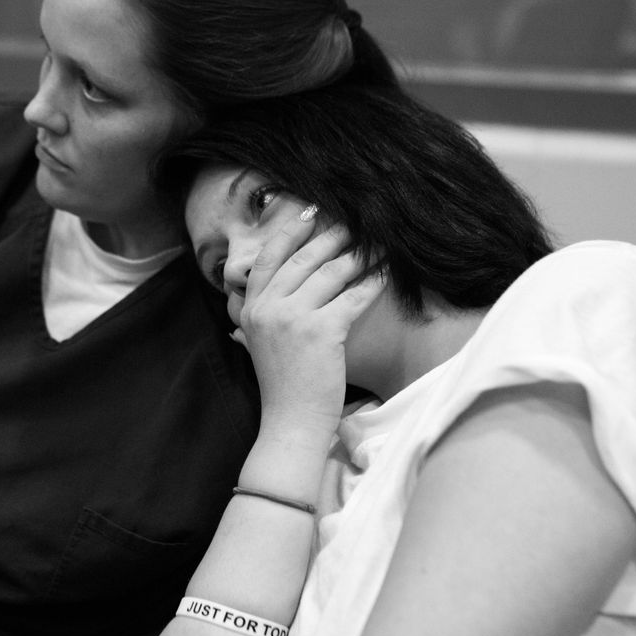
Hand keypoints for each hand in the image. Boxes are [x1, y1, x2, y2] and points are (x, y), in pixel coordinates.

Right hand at [238, 209, 384, 441]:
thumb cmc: (283, 386)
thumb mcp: (259, 343)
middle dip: (331, 236)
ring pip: (331, 273)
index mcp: (250, 308)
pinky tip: (385, 273)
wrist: (290, 422)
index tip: (309, 212)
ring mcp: (293, 318)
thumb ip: (262, 313)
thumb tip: (275, 288)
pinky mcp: (321, 331)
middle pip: (303, 258)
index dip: (290, 232)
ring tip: (376, 243)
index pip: (269, 258)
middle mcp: (267, 308)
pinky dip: (372, 282)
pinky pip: (353, 296)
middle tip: (354, 221)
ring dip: (358, 254)